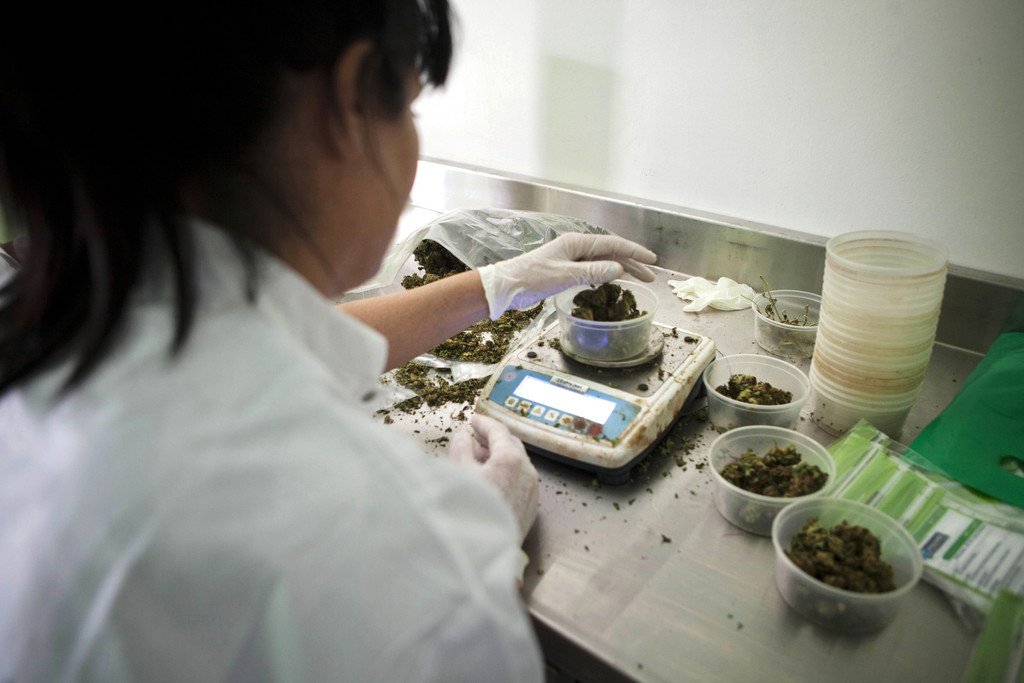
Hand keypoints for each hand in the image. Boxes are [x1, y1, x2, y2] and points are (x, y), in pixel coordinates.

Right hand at [448, 414, 538, 541]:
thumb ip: (461, 448)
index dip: (484, 423)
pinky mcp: (531, 507)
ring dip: (500, 457)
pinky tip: (491, 480)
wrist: (483, 553)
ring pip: (518, 464)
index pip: (498, 431)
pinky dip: (507, 473)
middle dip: (493, 439)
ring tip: (479, 459)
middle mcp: (527, 472)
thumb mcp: (459, 473)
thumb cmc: (469, 511)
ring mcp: (532, 490)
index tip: (473, 420)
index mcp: (511, 459)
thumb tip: (464, 436)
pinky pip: (521, 481)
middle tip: (476, 437)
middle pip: (511, 446)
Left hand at [477, 232, 656, 318]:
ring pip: (603, 262)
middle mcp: (576, 248)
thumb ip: (592, 272)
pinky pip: (593, 270)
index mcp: (576, 243)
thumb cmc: (530, 278)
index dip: (635, 252)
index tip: (652, 260)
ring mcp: (571, 258)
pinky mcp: (566, 270)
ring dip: (622, 270)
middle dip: (633, 263)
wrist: (507, 286)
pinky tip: (614, 282)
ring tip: (640, 280)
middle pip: (611, 253)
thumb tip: (619, 269)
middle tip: (651, 275)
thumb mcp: (564, 275)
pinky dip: (607, 275)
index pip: (613, 245)